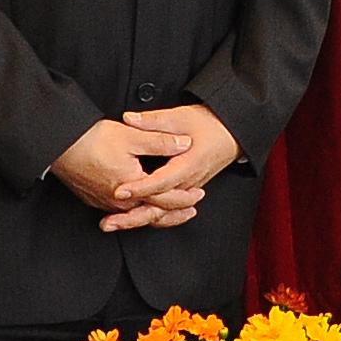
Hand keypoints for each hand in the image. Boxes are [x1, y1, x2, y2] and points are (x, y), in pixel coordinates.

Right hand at [51, 118, 194, 228]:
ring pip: (136, 214)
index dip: (185, 197)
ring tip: (169, 211)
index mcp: (133, 188)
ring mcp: (105, 203)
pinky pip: (121, 211)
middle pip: (153, 213)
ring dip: (155, 212)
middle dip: (174, 213)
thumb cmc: (91, 140)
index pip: (166, 199)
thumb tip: (185, 143)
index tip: (199, 194)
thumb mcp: (132, 136)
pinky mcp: (95, 200)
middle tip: (191, 210)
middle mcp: (119, 202)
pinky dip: (136, 210)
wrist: (58, 145)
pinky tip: (140, 205)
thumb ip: (161, 141)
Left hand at [114, 103, 239, 234]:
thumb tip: (129, 118)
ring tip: (112, 224)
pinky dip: (147, 216)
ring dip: (136, 219)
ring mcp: (187, 190)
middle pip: (160, 206)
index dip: (140, 188)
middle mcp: (189, 183)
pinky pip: (165, 210)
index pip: (161, 182)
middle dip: (133, 215)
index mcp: (189, 165)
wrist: (231, 134)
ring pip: (162, 212)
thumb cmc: (209, 125)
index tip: (119, 191)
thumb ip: (153, 121)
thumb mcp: (181, 117)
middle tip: (109, 221)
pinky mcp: (184, 193)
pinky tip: (128, 219)